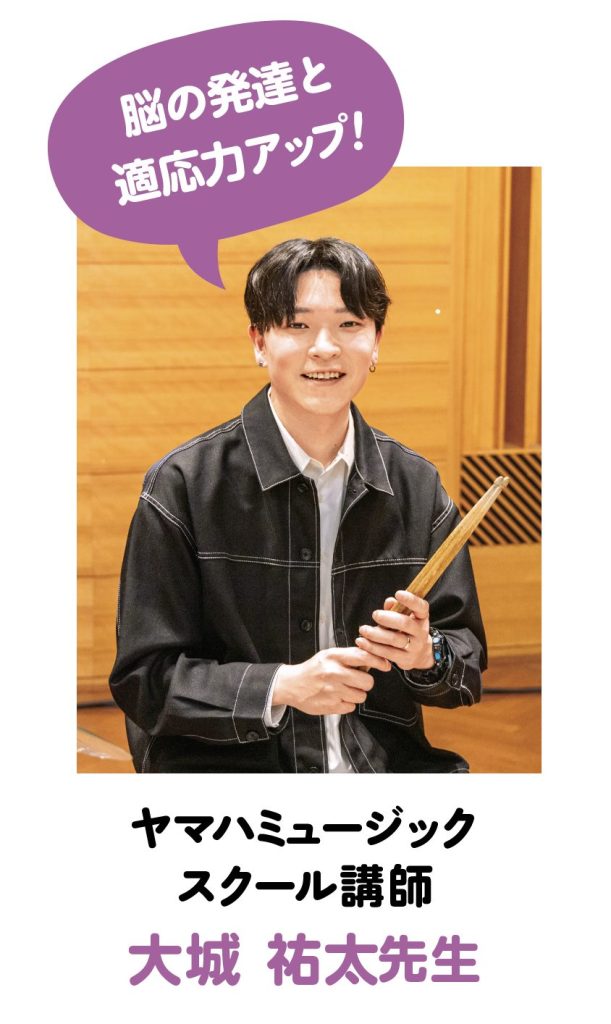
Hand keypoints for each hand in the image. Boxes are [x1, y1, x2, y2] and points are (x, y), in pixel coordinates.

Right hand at [273, 647, 390, 715]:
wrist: (291, 685)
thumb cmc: (313, 669)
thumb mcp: (328, 655)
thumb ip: (349, 656)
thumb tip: (373, 659)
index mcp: (334, 657)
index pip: (363, 657)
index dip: (378, 661)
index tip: (385, 665)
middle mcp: (334, 673)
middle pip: (367, 681)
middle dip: (365, 682)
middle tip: (356, 680)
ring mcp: (332, 691)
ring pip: (361, 696)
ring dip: (356, 693)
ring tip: (345, 689)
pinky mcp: (331, 706)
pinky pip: (351, 706)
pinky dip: (347, 703)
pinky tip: (337, 697)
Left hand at [355, 590, 434, 670]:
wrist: (419, 654)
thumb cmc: (407, 630)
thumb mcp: (405, 617)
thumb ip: (396, 609)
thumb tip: (389, 602)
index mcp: (422, 617)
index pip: (421, 607)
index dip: (411, 600)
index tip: (398, 593)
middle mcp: (421, 632)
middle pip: (405, 623)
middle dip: (388, 618)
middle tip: (375, 614)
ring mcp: (415, 647)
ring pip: (394, 640)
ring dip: (376, 634)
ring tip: (363, 630)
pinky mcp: (406, 659)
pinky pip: (388, 653)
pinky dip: (373, 648)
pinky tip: (362, 642)